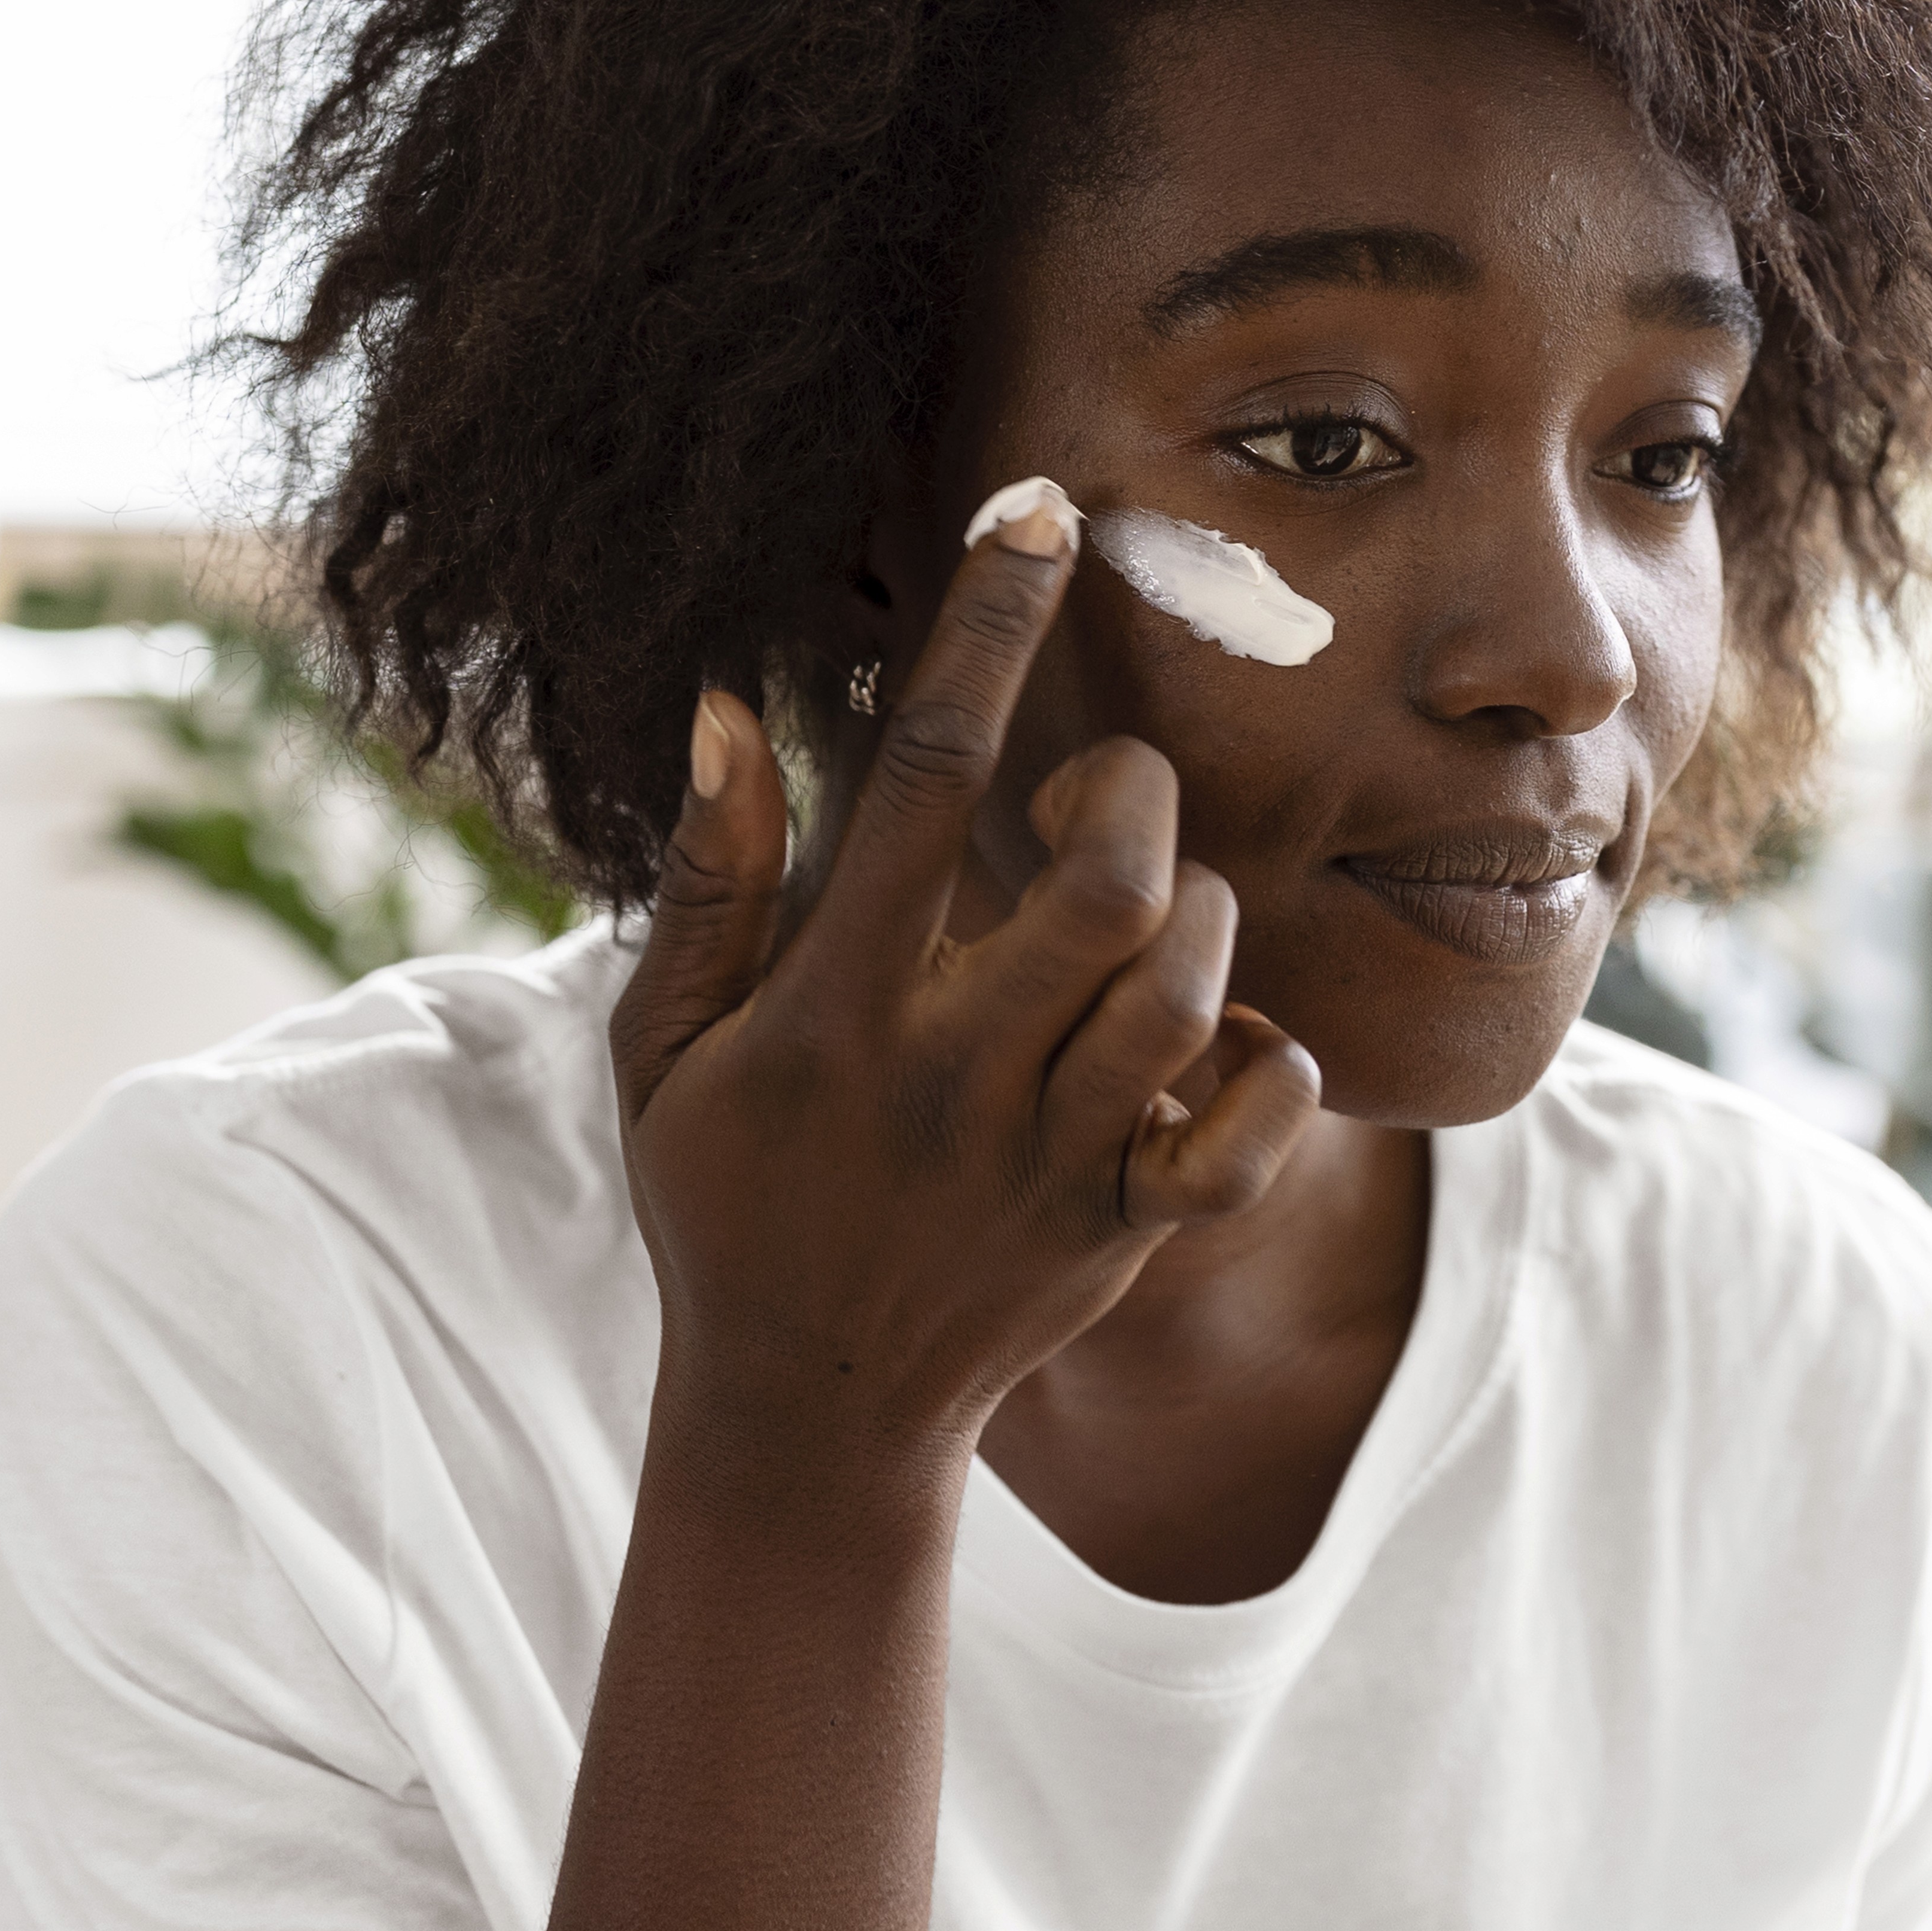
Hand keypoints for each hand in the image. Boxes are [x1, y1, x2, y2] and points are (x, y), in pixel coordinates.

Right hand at [609, 480, 1321, 1496]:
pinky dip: (1268, 1069)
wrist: (807, 1417)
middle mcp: (954, 1078)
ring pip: (1185, 990)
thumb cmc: (726, 1196)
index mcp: (835, 1012)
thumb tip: (727, 707)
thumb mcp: (663, 1046)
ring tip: (1146, 918)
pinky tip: (1220, 1044)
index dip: (985, 628)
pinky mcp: (1127, 1230)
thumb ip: (708, 881)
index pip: (922, 777)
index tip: (1034, 512)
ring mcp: (1051, 1161)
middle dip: (1131, 795)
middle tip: (1098, 798)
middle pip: (1106, 886)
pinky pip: (1250, 1137)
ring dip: (1196, 919)